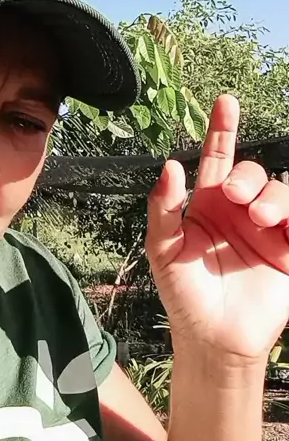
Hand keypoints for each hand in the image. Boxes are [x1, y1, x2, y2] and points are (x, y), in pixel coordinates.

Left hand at [146, 94, 288, 363]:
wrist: (214, 339)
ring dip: (273, 197)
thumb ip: (163, 208)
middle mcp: (240, 210)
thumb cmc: (184, 293)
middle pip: (253, 172)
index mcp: (209, 203)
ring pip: (281, 192)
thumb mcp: (164, 249)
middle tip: (236, 197)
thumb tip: (169, 166)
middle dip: (247, 176)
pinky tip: (283, 229)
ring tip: (258, 216)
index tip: (225, 101)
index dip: (222, 128)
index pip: (218, 157)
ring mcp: (268, 230)